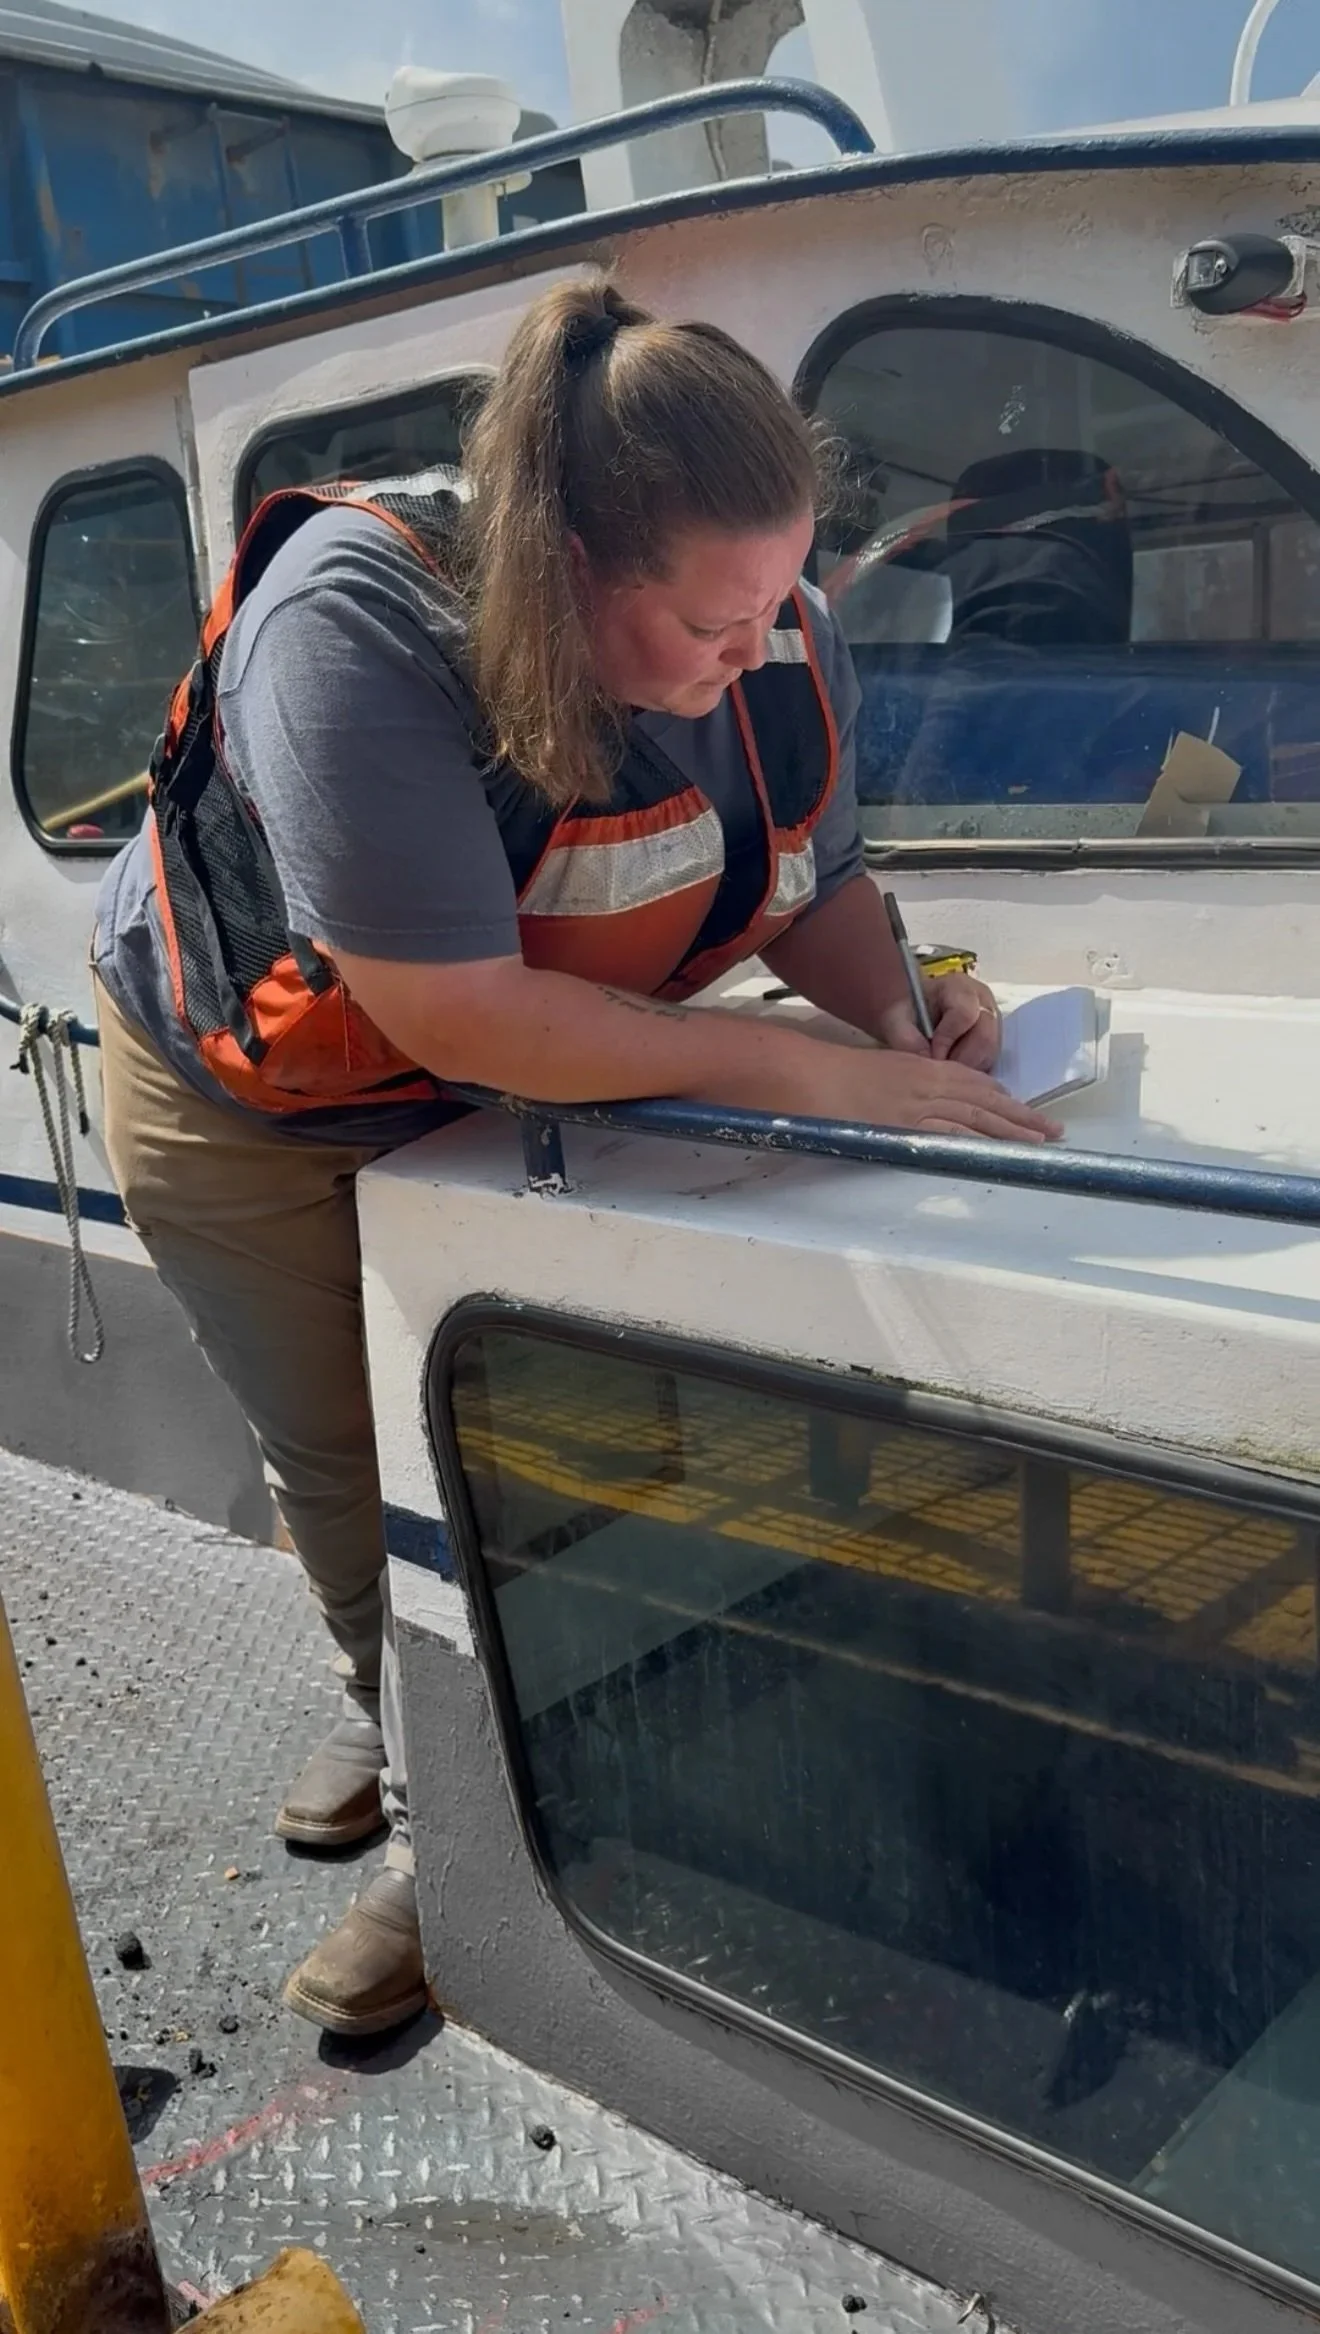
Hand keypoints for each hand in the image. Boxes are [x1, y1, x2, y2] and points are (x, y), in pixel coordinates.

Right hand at [802, 1042, 1060, 1144]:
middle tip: (1051, 1130)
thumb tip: (913, 1106)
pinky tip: (995, 1151)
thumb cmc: (833, 1074)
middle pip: (984, 1099)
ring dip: (1009, 1131)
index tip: (1023, 1110)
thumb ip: (903, 1084)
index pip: (973, 1082)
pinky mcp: (906, 1125)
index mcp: (921, 1068)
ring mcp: (918, 1104)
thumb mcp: (879, 1070)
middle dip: (1020, 1115)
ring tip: (1039, 1143)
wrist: (808, 1076)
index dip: (1002, 1098)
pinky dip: (975, 1141)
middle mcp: (927, 1082)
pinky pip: (949, 1133)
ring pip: (976, 1116)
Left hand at [875, 973, 1000, 1072]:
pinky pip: (991, 1063)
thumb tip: (928, 1060)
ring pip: (990, 1054)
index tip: (931, 1055)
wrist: (913, 1019)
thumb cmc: (906, 1015)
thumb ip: (906, 1038)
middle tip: (939, 1072)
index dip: (948, 1038)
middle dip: (961, 1060)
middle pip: (985, 1037)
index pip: (964, 1013)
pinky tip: (954, 1073)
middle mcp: (983, 1003)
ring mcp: (993, 1023)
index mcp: (959, 987)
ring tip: (944, 1073)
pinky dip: (973, 1073)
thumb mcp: (894, 1021)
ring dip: (968, 1069)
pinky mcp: (995, 1043)